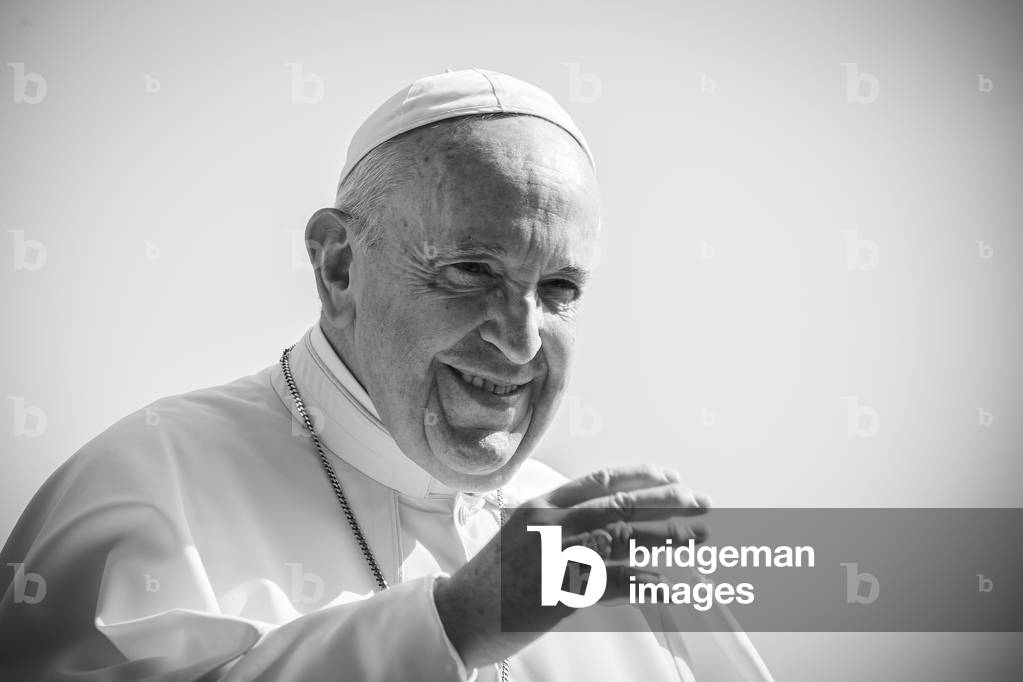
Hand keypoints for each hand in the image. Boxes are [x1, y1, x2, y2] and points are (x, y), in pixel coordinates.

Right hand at [433, 464, 710, 668]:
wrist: (458, 613)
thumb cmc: (491, 577)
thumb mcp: (520, 533)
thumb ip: (559, 521)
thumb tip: (605, 519)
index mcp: (542, 505)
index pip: (601, 480)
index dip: (642, 476)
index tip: (672, 475)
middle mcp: (551, 525)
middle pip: (621, 505)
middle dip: (668, 501)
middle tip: (701, 502)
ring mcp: (556, 557)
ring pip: (625, 539)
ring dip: (667, 537)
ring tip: (698, 536)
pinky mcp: (561, 593)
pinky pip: (613, 584)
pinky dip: (643, 583)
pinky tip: (666, 584)